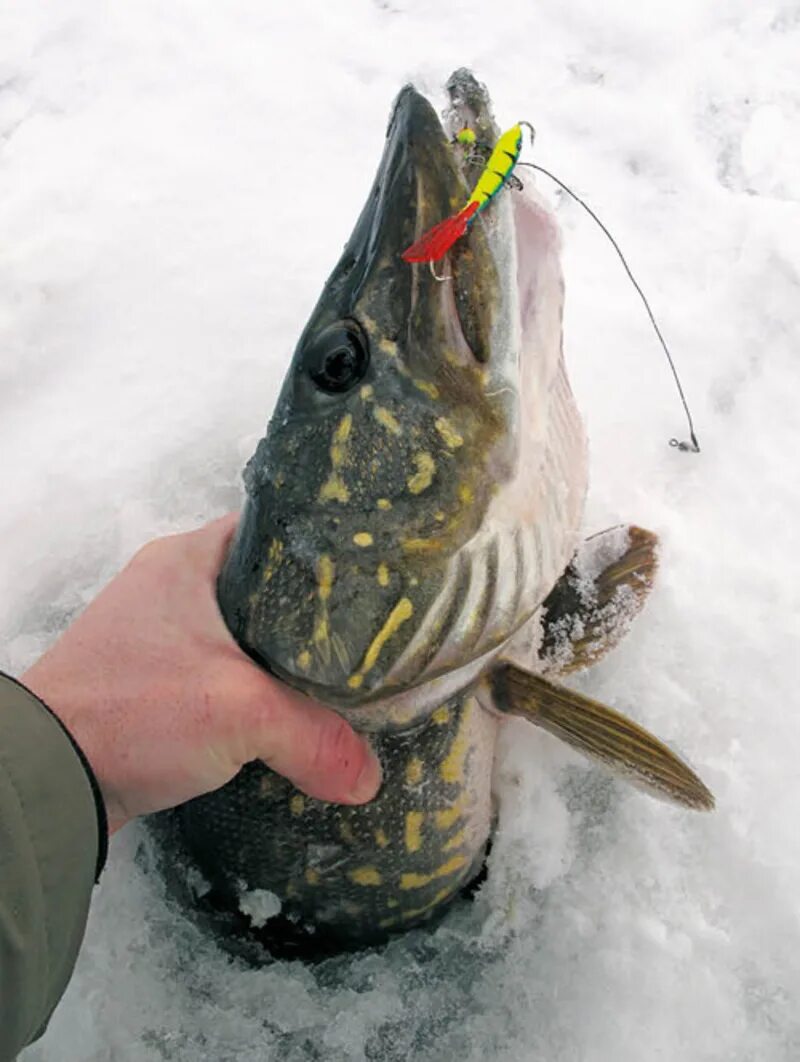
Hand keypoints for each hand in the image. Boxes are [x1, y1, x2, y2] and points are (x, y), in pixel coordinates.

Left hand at [22, 515, 380, 833]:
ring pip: (244, 636)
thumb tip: (370, 779)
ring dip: (283, 661)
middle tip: (368, 640)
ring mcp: (158, 634)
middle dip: (315, 618)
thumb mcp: (239, 715)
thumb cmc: (136, 711)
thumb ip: (314, 738)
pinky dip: (252, 691)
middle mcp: (171, 585)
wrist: (45, 776)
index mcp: (188, 557)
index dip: (328, 553)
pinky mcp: (152, 680)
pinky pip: (220, 673)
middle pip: (266, 588)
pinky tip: (287, 716)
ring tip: (339, 680)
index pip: (277, 533)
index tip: (376, 582)